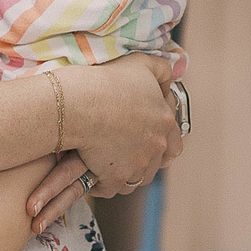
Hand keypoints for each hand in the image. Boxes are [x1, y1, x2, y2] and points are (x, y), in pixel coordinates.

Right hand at [25, 55, 183, 233]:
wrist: (75, 104)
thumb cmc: (105, 80)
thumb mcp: (140, 62)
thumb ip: (162, 69)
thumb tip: (171, 77)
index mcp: (165, 122)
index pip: (175, 141)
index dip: (160, 139)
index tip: (144, 135)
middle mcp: (156, 147)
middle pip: (157, 162)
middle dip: (146, 158)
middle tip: (127, 150)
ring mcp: (137, 166)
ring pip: (137, 177)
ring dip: (128, 171)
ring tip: (110, 161)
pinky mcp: (115, 179)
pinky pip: (114, 188)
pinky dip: (105, 183)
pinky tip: (94, 172)